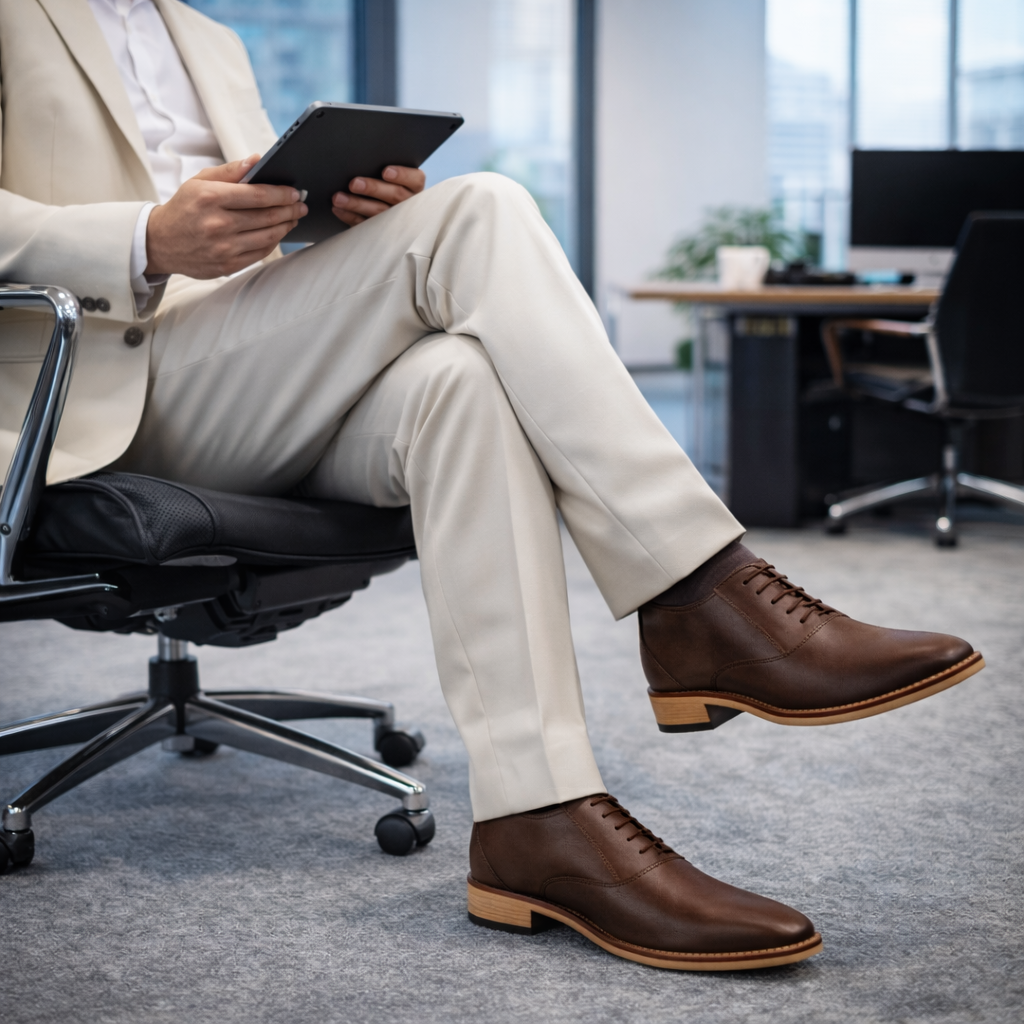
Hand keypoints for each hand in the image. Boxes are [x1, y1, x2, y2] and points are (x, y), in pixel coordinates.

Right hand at [145, 154, 306, 277]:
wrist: (161, 243)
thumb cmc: (184, 208)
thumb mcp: (199, 182)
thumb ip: (230, 171)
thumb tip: (256, 160)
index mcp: (209, 198)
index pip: (256, 195)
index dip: (281, 194)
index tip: (294, 192)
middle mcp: (217, 224)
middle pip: (266, 217)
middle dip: (289, 210)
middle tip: (301, 205)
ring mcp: (223, 248)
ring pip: (267, 236)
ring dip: (285, 226)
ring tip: (293, 218)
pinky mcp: (227, 265)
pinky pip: (260, 253)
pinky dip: (273, 242)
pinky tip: (278, 233)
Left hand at [331, 165, 425, 225]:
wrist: (384, 209)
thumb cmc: (387, 183)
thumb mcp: (392, 175)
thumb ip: (383, 166)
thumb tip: (362, 155)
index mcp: (414, 186)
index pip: (415, 179)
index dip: (402, 175)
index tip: (386, 172)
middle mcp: (408, 203)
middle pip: (395, 195)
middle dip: (373, 188)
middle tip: (354, 183)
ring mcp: (395, 219)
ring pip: (379, 212)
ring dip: (357, 204)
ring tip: (339, 198)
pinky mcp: (380, 230)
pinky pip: (365, 224)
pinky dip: (350, 216)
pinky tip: (338, 209)